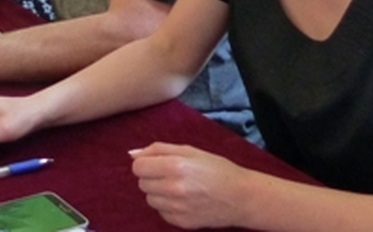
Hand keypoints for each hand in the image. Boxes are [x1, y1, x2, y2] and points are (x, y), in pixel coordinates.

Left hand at [130, 143, 248, 228]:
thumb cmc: (216, 169)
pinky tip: (184, 201)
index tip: (156, 164)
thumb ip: (158, 150)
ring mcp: (177, 208)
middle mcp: (174, 188)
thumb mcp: (190, 151)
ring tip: (178, 188)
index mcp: (175, 166)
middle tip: (171, 175)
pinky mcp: (181, 223)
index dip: (145, 163)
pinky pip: (161, 212)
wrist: (241, 197)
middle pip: (142, 183)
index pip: (138, 167)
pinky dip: (168, 207)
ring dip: (159, 193)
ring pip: (150, 199)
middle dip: (152, 178)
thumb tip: (131, 154)